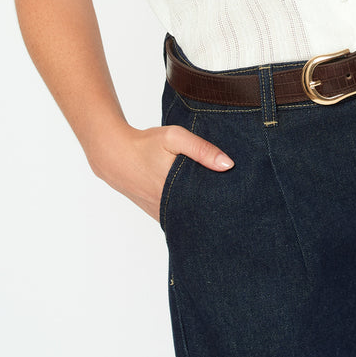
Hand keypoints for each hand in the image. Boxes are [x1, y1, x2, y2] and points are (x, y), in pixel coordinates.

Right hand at [87, 122, 232, 220]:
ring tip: (222, 205)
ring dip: (202, 212)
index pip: (208, 203)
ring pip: (190, 218)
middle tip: (235, 201)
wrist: (115, 156)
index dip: (224, 200)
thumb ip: (201, 149)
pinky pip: (178, 218)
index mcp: (176, 189)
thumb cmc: (146, 144)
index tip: (240, 196)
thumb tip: (228, 164)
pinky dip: (189, 213)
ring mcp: (162, 214)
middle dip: (217, 208)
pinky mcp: (157, 215)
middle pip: (201, 214)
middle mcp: (169, 207)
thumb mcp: (174, 138)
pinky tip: (200, 205)